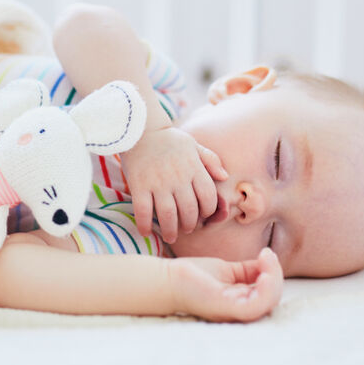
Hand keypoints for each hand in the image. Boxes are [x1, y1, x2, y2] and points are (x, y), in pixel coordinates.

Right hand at [121, 127, 226, 242]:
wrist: (139, 128)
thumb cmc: (169, 139)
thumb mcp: (194, 145)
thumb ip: (211, 160)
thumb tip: (224, 176)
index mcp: (194, 168)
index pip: (208, 197)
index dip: (208, 212)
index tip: (202, 217)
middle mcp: (178, 176)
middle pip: (189, 210)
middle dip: (190, 225)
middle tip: (186, 229)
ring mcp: (158, 182)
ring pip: (168, 215)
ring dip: (170, 230)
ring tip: (170, 236)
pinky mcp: (139, 184)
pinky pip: (143, 210)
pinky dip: (144, 224)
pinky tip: (145, 231)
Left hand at [169, 249, 282, 321]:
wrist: (168, 278)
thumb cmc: (193, 276)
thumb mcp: (227, 270)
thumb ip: (247, 270)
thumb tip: (267, 261)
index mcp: (240, 303)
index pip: (268, 294)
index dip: (274, 274)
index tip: (266, 253)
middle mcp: (239, 311)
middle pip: (272, 299)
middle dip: (276, 275)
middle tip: (266, 254)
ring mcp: (233, 312)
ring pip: (268, 304)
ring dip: (274, 280)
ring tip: (267, 261)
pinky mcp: (225, 308)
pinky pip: (255, 307)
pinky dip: (265, 290)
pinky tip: (262, 273)